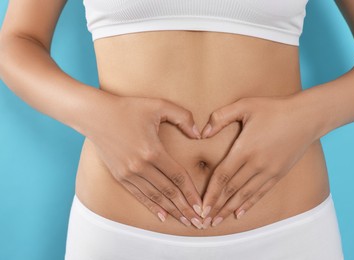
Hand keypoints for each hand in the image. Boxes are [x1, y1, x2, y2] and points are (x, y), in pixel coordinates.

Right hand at [86, 94, 204, 228]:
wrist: (95, 115)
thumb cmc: (128, 108)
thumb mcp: (158, 105)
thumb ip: (183, 117)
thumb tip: (198, 134)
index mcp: (152, 151)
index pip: (178, 177)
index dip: (191, 193)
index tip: (202, 206)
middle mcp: (140, 166)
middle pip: (169, 192)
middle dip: (185, 208)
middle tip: (199, 222)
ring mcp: (128, 173)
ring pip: (155, 197)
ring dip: (172, 211)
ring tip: (185, 222)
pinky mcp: (119, 176)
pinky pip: (139, 195)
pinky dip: (152, 207)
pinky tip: (163, 216)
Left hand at [199, 95, 320, 226]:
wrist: (307, 117)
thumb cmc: (273, 108)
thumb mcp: (244, 105)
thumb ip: (220, 117)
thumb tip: (202, 133)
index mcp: (245, 149)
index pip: (223, 177)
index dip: (211, 193)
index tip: (201, 207)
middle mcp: (256, 164)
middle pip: (231, 190)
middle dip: (216, 206)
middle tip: (203, 221)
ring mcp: (269, 171)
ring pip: (245, 195)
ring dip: (229, 209)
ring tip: (217, 221)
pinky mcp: (278, 174)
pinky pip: (260, 193)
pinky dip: (248, 204)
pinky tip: (239, 213)